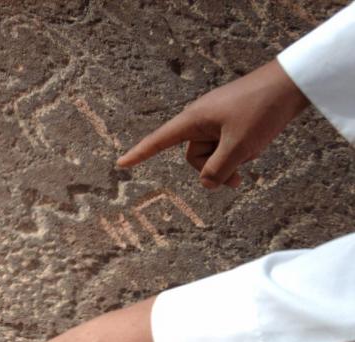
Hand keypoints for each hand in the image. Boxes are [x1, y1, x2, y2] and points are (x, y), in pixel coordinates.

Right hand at [117, 59, 309, 187]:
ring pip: (213, 153)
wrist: (292, 83)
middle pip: (194, 156)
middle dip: (214, 169)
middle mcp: (200, 119)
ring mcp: (216, 119)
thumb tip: (207, 185)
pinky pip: (226, 144)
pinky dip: (238, 151)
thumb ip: (217, 171)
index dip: (139, 154)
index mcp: (193, 120)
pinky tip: (257, 143)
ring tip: (252, 154)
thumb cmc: (261, 110)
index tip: (120, 164)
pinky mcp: (231, 120)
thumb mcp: (238, 147)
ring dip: (230, 161)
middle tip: (239, 179)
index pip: (159, 141)